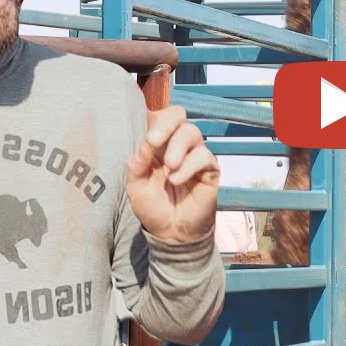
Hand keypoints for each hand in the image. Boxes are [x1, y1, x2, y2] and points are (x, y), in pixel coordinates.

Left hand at [126, 105, 219, 243]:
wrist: (171, 232)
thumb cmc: (153, 207)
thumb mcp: (136, 188)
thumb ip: (137, 166)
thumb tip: (143, 145)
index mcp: (157, 144)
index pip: (159, 116)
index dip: (155, 113)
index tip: (148, 124)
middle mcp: (176, 144)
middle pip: (178, 115)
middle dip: (166, 124)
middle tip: (154, 141)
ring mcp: (194, 155)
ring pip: (192, 132)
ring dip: (177, 147)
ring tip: (169, 168)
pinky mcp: (209, 168)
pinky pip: (203, 156)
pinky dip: (188, 166)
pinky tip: (177, 180)